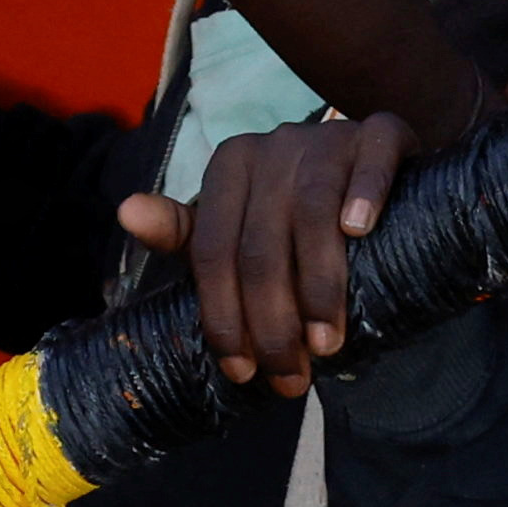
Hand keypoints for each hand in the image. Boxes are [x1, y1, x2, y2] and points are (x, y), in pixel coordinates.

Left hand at [115, 113, 407, 394]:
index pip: (213, 251)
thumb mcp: (238, 229)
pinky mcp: (381, 131)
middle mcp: (274, 144)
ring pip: (312, 212)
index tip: (243, 372)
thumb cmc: (296, 215)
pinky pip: (372, 157)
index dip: (224, 317)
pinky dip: (365, 192)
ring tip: (327, 342)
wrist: (373, 174)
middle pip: (260, 245)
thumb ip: (184, 233)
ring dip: (319, 286)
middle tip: (293, 375)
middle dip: (273, 321)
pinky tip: (360, 231)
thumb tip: (125, 212)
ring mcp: (329, 137)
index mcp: (229, 166)